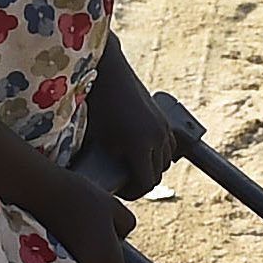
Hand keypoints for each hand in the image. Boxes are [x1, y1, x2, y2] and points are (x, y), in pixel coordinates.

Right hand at [38, 175, 135, 262]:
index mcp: (107, 256)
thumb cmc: (80, 195)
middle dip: (103, 255)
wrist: (39, 191)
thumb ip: (126, 225)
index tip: (122, 260)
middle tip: (98, 228)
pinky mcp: (52, 258)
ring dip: (87, 250)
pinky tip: (66, 225)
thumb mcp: (113, 205)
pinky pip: (69, 258)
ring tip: (79, 222)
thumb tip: (121, 237)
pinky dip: (70, 247)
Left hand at [82, 66, 179, 198]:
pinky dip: (159, 152)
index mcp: (139, 145)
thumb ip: (100, 162)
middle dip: (142, 181)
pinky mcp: (162, 117)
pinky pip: (168, 143)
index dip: (133, 192)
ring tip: (134, 167)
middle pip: (158, 174)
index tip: (121, 191)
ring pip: (166, 160)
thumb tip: (96, 181)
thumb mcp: (94, 137)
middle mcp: (156, 137)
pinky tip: (142, 150)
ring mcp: (162, 126)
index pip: (146, 183)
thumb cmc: (94, 104)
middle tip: (124, 182)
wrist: (107, 70)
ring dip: (153, 167)